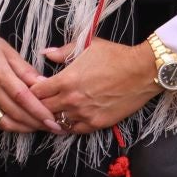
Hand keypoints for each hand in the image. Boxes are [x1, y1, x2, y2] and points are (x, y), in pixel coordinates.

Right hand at [0, 31, 64, 135]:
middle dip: (37, 122)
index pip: (21, 96)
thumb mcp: (9, 51)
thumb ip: (26, 70)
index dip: (38, 110)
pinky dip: (13, 127)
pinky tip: (25, 126)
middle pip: (16, 112)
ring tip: (42, 127)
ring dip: (26, 128)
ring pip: (6, 121)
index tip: (52, 118)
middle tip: (55, 126)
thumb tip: (44, 84)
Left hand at [30, 39, 161, 134]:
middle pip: (43, 109)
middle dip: (38, 105)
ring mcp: (84, 113)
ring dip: (52, 117)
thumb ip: (62, 52)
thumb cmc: (116, 56)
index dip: (33, 90)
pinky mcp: (97, 123)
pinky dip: (68, 126)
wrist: (143, 71)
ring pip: (57, 121)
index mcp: (65, 80)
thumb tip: (45, 54)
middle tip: (39, 103)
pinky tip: (67, 121)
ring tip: (51, 113)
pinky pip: (75, 130)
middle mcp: (71, 100)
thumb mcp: (87, 46)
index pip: (36, 92)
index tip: (35, 88)